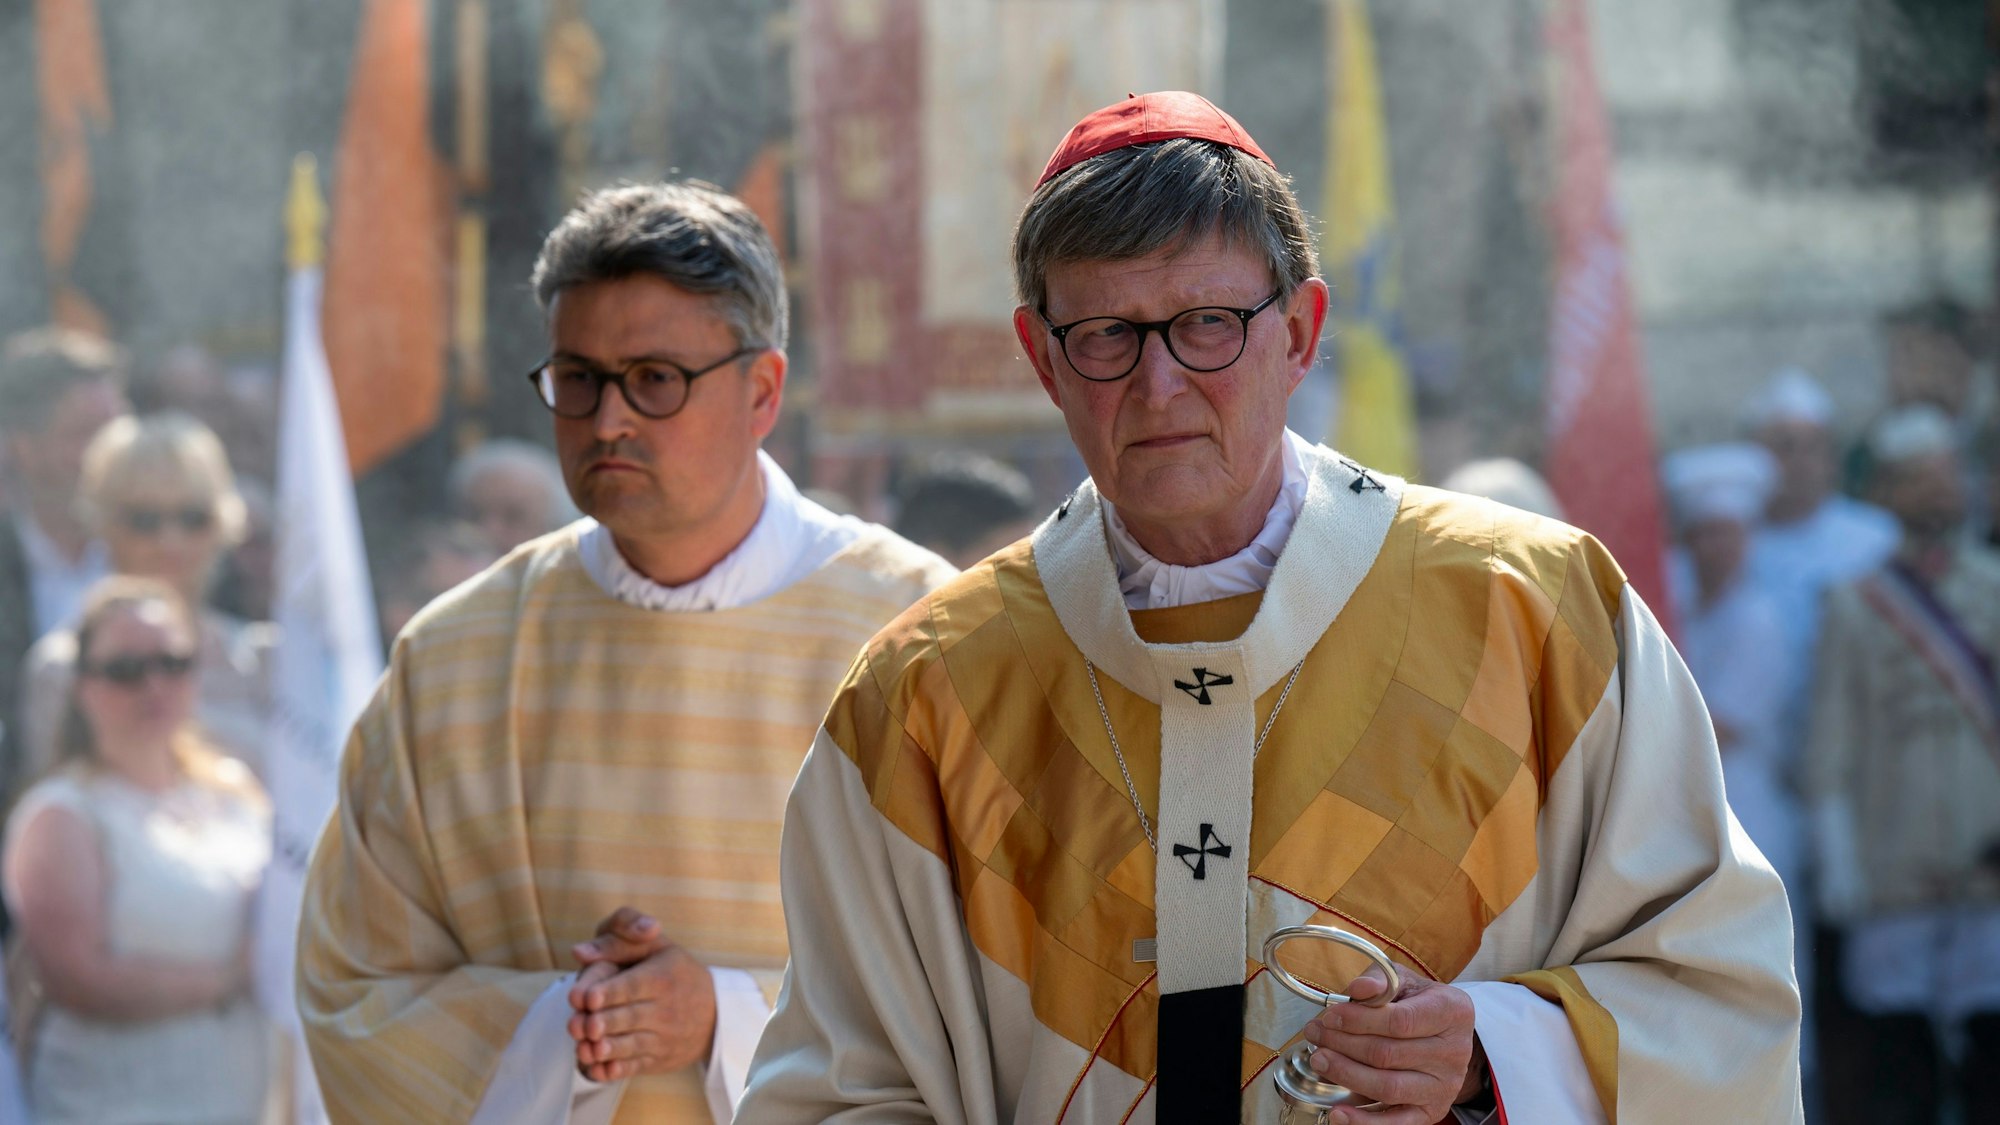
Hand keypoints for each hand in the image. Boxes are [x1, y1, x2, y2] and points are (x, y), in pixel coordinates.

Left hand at [566, 909, 716, 1082]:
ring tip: (587, 1049)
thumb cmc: (676, 973)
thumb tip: (579, 951)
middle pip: (629, 1017)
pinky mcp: (659, 1059)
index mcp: (662, 978)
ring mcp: (663, 1038)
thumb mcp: (657, 947)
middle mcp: (665, 1010)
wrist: (716, 1013)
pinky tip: (599, 1069)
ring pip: (632, 1044)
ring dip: (608, 1049)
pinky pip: (636, 1066)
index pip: (633, 986)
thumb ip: (619, 942)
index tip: (588, 997)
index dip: (610, 992)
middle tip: (581, 1025)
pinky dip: (617, 1070)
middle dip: (604, 1022)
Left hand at [1298, 965, 1480, 1124]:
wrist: (1445, 1036)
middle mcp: (1453, 1052)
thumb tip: (1358, 989)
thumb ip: (1380, 980)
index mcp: (1451, 1012)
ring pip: (1387, 1087)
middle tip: (1315, 1034)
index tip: (1330, 1016)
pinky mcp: (1431, 1111)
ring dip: (1346, 1074)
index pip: (1400, 1021)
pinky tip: (1338, 1112)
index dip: (1358, 1020)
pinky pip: (1396, 1123)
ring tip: (1319, 1060)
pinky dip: (1364, 1121)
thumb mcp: (1404, 981)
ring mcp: (1443, 1086)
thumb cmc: (1418, 1004)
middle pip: (1388, 1054)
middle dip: (1342, 1044)